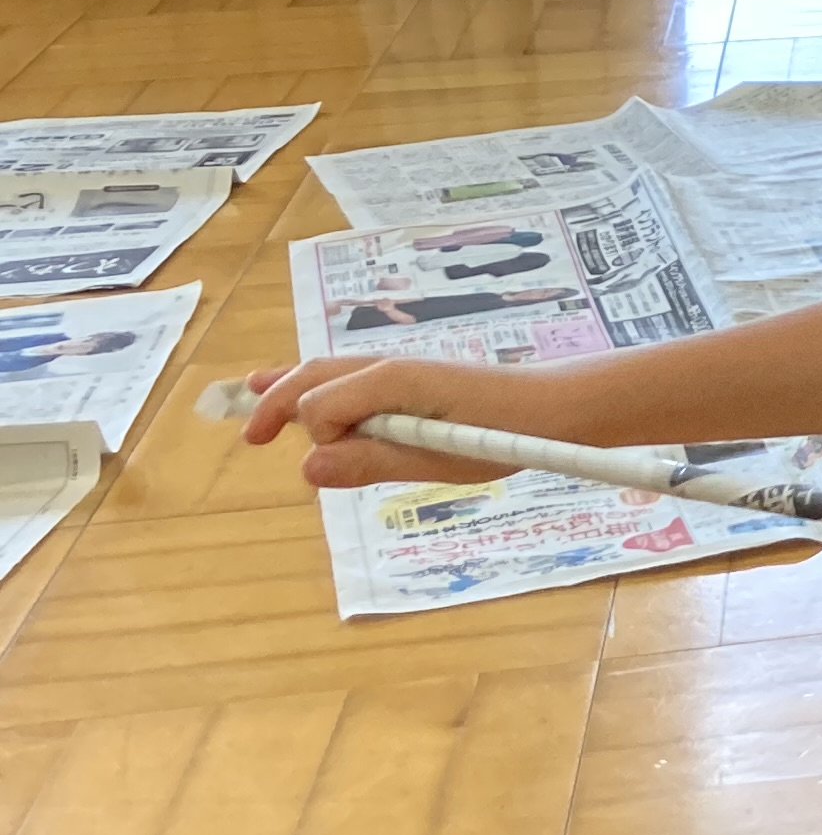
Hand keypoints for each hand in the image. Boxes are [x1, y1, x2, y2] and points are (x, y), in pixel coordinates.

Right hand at [241, 356, 565, 489]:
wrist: (558, 409)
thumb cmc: (504, 435)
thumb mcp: (438, 458)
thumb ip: (373, 461)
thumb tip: (308, 467)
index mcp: (392, 379)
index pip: (323, 404)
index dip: (319, 437)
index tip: (334, 467)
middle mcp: (389, 366)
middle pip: (315, 377)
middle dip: (278, 401)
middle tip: (251, 438)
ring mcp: (401, 371)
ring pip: (332, 372)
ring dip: (293, 385)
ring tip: (255, 394)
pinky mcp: (415, 382)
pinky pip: (356, 380)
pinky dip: (325, 385)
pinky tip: (311, 392)